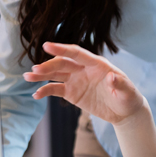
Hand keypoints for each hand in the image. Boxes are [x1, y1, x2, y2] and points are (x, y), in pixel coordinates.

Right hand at [23, 42, 144, 124]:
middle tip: (35, 71)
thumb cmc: (128, 97)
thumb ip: (120, 83)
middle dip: (48, 65)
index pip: (77, 53)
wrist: (124, 111)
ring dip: (42, 75)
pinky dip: (45, 90)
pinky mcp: (73, 93)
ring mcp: (77, 80)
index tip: (47, 45)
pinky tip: (36, 94)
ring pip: (56, 74)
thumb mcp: (127, 91)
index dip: (62, 49)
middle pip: (63, 63)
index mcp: (97, 64)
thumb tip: (112, 77)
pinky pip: (56, 89)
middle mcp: (84, 69)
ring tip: (28, 77)